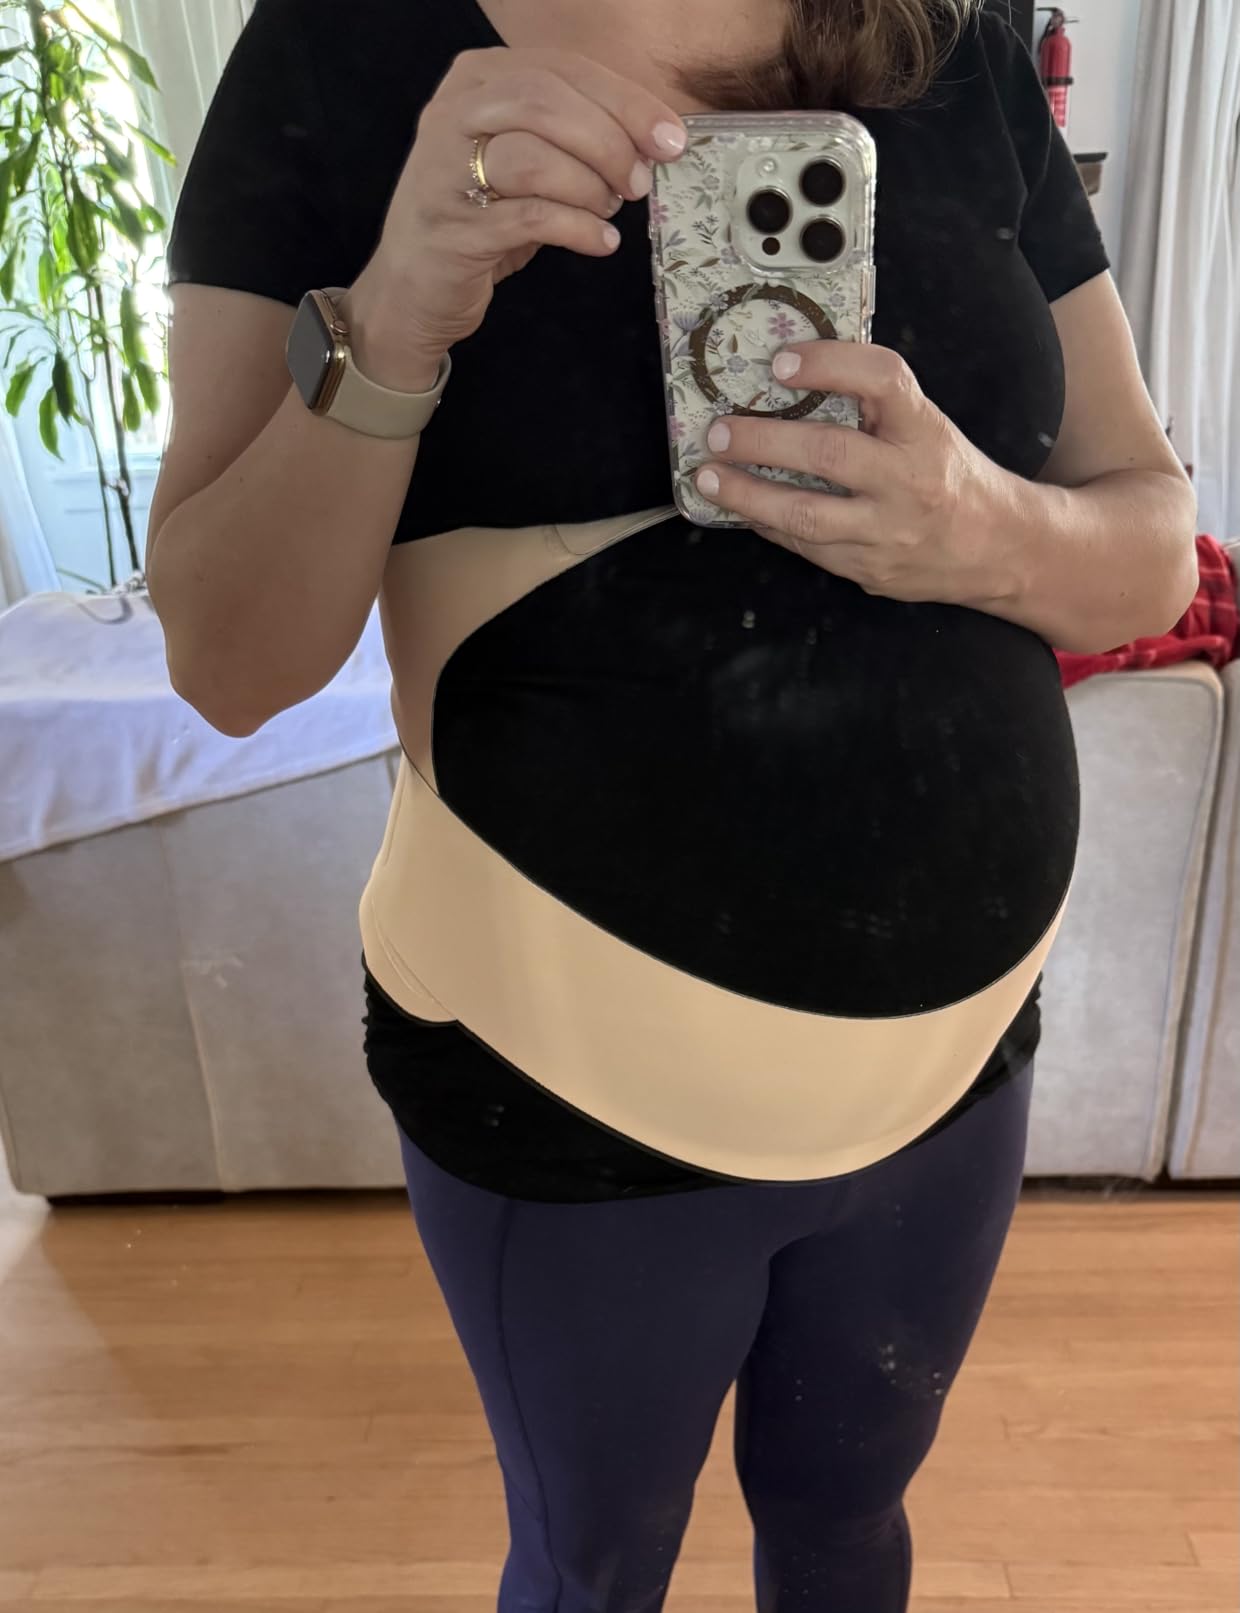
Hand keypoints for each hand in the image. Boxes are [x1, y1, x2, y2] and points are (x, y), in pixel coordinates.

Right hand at [348, 49, 686, 386]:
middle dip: (609, 142)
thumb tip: (652, 140)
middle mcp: (453, 114)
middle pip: (546, 103)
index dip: (625, 101)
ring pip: (534, 157)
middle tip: (638, 183)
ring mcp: (444, 171)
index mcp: (476, 80)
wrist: (412, 290)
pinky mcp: (452, 229)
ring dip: (589, 187)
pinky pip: (530, 217)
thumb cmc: (480, 219)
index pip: (562, 70)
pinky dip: (578, 229)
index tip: (668, 139)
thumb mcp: (526, 161)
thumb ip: (574, 136)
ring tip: (608, 212)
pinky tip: (600, 242)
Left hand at [693, 342, 1017, 606]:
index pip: (883, 381)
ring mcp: (888, 533)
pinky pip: (808, 548)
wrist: (1001, 549)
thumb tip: (795, 374)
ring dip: (747, 496)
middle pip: (828, 455)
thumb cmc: (952, 476)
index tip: (781, 361)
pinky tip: (741, 509)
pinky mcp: (870, 570)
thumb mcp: (929, 427)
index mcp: (928, 432)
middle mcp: (910, 482)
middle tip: (719, 431)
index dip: (829, 364)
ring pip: (807, 516)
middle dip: (763, 442)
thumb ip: (877, 406)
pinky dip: (769, 526)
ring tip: (708, 477)